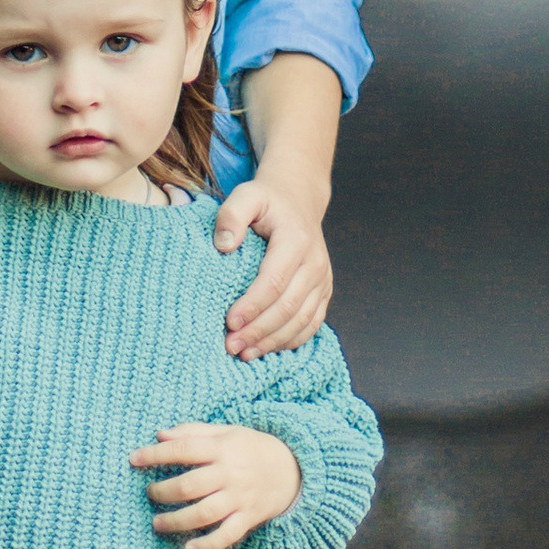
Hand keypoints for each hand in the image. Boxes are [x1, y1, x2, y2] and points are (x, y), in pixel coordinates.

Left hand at [131, 421, 301, 548]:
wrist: (295, 469)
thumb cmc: (252, 448)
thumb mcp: (227, 432)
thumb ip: (193, 432)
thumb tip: (160, 434)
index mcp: (222, 448)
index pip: (183, 448)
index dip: (156, 454)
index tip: (133, 459)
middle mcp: (230, 474)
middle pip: (190, 485)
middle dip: (163, 491)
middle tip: (149, 494)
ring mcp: (239, 498)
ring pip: (204, 513)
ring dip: (176, 521)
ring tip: (157, 523)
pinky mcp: (248, 518)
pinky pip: (227, 535)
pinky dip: (208, 545)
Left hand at [212, 170, 331, 354]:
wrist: (298, 199)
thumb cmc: (268, 200)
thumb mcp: (246, 195)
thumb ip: (231, 215)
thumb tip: (224, 246)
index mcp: (296, 240)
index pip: (274, 281)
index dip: (252, 305)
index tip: (229, 322)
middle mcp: (316, 263)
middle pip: (288, 306)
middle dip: (259, 330)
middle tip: (231, 346)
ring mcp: (323, 279)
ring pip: (302, 320)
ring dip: (273, 341)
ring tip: (245, 354)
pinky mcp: (324, 291)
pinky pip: (312, 323)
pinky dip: (291, 340)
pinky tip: (268, 349)